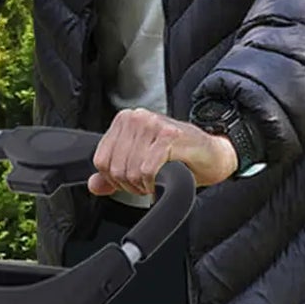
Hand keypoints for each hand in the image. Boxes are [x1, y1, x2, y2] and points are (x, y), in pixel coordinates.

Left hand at [89, 109, 237, 196]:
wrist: (212, 155)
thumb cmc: (177, 157)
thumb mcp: (138, 164)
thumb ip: (111, 175)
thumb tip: (93, 185)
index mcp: (125, 121)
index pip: (100, 160)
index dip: (114, 179)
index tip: (131, 180)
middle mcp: (137, 118)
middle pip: (114, 168)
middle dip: (129, 184)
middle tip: (146, 182)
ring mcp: (154, 124)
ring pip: (130, 171)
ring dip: (142, 185)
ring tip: (155, 180)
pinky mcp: (170, 136)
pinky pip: (147, 171)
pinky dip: (153, 182)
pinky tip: (163, 178)